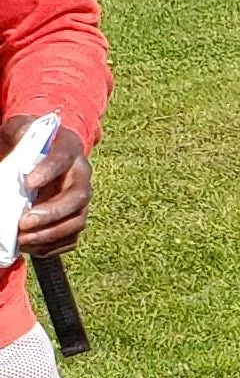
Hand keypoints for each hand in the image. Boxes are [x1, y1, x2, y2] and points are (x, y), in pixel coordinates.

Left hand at [6, 119, 89, 251]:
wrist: (43, 156)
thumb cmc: (29, 142)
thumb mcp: (21, 129)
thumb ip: (18, 133)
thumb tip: (19, 140)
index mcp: (69, 149)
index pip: (63, 159)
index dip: (48, 171)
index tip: (28, 183)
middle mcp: (82, 175)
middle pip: (77, 197)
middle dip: (51, 213)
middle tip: (24, 222)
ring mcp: (81, 200)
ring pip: (76, 222)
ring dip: (50, 234)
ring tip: (23, 240)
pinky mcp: (76, 219)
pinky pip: (71, 238)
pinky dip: (52, 247)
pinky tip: (30, 247)